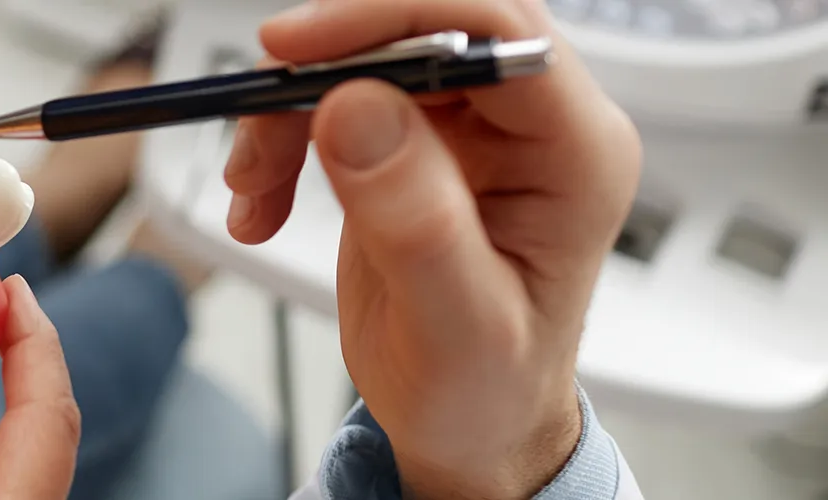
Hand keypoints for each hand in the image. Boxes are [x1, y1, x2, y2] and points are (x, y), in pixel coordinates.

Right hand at [222, 1, 640, 496]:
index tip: (299, 51)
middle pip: (423, 29)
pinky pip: (335, 97)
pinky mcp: (415, 139)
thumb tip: (358, 109)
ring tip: (253, 188)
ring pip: (365, 58)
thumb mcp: (456, 325)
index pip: (494, 32)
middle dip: (328, 63)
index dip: (395, 21)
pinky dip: (281, 137)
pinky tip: (263, 201)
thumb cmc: (485, 388)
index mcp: (574, 154)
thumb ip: (415, 220)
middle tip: (259, 110)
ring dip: (288, 111)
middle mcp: (530, 125)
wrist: (467, 421)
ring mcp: (470, 127)